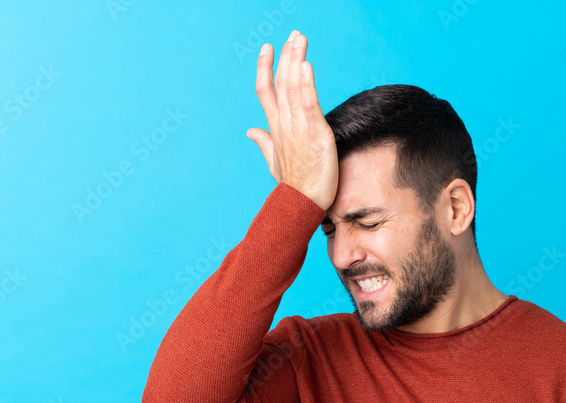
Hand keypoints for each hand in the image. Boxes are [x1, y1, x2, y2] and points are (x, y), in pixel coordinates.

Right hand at [246, 30, 338, 212]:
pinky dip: (307, 84)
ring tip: (299, 39)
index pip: (266, 91)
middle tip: (293, 35)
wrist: (301, 204)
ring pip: (293, 87)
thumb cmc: (292, 185)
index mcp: (275, 128)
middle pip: (281, 82)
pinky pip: (309, 104)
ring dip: (296, 60)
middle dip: (286, 56)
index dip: (265, 67)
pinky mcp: (315, 134)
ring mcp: (298, 128)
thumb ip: (263, 142)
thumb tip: (250, 131)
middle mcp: (284, 124)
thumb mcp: (274, 161)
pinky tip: (306, 66)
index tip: (267, 48)